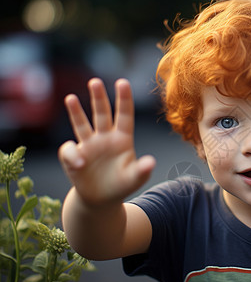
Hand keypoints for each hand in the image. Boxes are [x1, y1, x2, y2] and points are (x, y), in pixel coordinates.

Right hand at [58, 78, 155, 205]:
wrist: (101, 199)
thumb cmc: (121, 185)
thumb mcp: (134, 179)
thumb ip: (142, 170)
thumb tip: (150, 163)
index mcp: (123, 139)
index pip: (125, 115)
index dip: (124, 99)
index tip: (122, 82)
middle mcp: (105, 137)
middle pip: (102, 113)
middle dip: (98, 97)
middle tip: (95, 82)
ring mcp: (89, 145)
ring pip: (82, 124)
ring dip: (76, 111)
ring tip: (71, 98)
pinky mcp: (75, 156)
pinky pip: (70, 150)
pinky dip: (73, 155)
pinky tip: (79, 164)